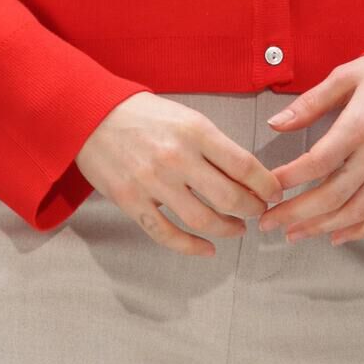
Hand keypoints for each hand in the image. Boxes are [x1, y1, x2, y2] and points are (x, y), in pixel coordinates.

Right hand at [75, 95, 286, 255]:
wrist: (89, 114)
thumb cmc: (142, 115)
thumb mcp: (185, 117)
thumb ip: (214, 145)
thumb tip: (247, 175)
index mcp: (195, 131)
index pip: (245, 166)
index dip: (267, 185)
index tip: (274, 192)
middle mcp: (176, 158)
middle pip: (229, 198)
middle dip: (252, 209)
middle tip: (258, 211)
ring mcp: (152, 182)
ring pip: (203, 220)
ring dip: (228, 229)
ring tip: (237, 228)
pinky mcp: (131, 201)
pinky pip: (166, 234)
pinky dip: (191, 247)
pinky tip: (207, 249)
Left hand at [257, 58, 363, 243]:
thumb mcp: (348, 75)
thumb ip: (311, 102)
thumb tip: (276, 123)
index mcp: (359, 126)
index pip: (317, 163)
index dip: (288, 180)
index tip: (266, 189)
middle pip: (332, 195)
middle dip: (295, 214)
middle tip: (268, 223)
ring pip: (356, 212)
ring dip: (321, 227)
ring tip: (294, 234)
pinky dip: (362, 231)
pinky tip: (337, 237)